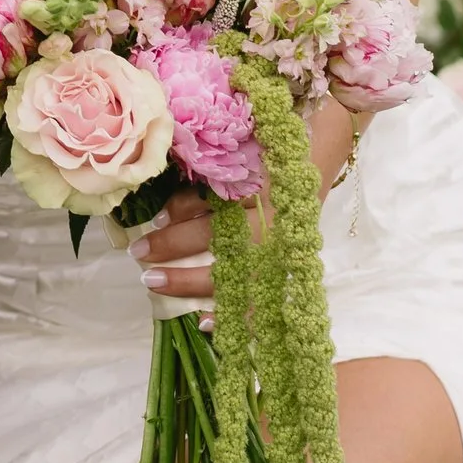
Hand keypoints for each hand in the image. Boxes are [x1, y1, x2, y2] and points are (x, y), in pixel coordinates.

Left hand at [132, 100, 358, 303]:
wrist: (323, 140)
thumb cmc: (270, 137)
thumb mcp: (238, 143)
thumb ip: (206, 169)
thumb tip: (164, 204)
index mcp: (263, 181)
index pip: (219, 204)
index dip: (184, 213)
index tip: (154, 219)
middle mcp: (276, 216)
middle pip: (225, 241)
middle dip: (178, 249)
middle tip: (140, 254)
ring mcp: (285, 241)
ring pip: (240, 274)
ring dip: (193, 283)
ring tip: (154, 282)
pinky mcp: (290, 259)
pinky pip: (263, 296)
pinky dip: (233, 315)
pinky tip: (204, 325)